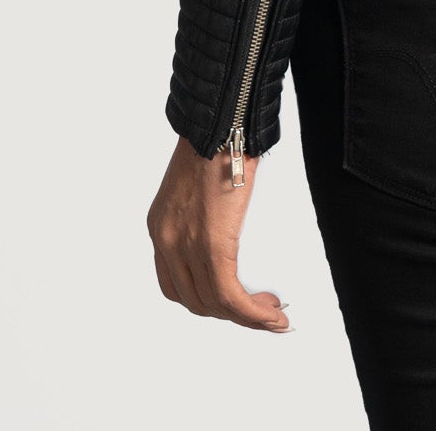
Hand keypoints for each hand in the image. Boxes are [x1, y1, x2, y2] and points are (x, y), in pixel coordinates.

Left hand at [147, 135, 291, 331]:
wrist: (222, 119)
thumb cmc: (220, 139)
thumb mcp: (200, 183)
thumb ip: (206, 211)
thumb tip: (230, 223)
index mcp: (162, 227)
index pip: (176, 286)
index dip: (208, 301)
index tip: (237, 300)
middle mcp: (167, 240)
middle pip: (195, 301)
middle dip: (231, 313)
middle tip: (263, 307)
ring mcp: (186, 245)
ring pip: (214, 305)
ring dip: (247, 317)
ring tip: (273, 312)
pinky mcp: (212, 245)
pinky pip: (231, 296)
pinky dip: (253, 313)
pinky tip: (272, 315)